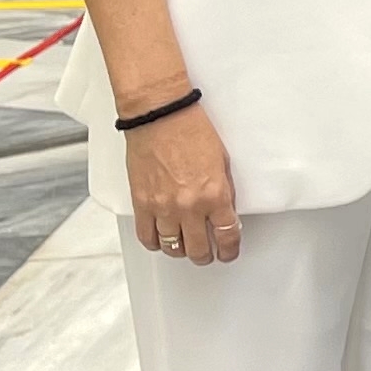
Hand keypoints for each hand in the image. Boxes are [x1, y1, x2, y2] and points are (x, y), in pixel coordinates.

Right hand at [124, 106, 241, 266]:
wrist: (160, 116)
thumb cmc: (191, 130)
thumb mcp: (222, 161)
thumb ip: (224, 191)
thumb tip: (225, 212)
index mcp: (214, 194)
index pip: (227, 235)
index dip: (229, 250)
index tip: (228, 252)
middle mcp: (189, 206)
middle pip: (198, 249)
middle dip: (206, 255)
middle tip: (208, 253)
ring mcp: (163, 207)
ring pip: (172, 248)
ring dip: (181, 251)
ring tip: (185, 247)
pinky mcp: (141, 203)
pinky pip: (147, 236)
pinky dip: (155, 243)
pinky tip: (161, 240)